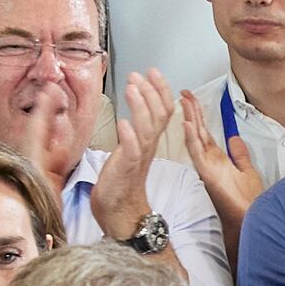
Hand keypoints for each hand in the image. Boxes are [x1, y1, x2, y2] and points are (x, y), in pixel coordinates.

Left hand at [90, 71, 176, 239]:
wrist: (121, 214)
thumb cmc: (121, 182)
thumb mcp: (129, 150)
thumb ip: (133, 131)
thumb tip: (129, 112)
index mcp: (149, 141)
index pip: (163, 110)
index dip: (160, 90)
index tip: (152, 71)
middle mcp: (147, 147)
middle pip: (160, 115)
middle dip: (151, 92)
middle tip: (139, 75)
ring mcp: (138, 158)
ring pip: (147, 129)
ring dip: (140, 106)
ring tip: (132, 88)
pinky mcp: (126, 169)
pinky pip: (131, 151)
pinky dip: (129, 136)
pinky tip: (123, 122)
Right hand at [176, 88, 267, 230]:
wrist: (250, 219)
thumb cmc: (247, 202)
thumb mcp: (247, 171)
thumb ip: (240, 155)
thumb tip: (235, 139)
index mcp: (217, 160)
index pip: (204, 133)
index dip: (197, 116)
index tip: (191, 100)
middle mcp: (209, 162)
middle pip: (197, 131)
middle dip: (190, 111)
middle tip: (183, 93)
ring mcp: (206, 168)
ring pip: (194, 138)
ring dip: (188, 119)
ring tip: (182, 101)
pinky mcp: (207, 174)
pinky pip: (197, 153)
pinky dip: (191, 138)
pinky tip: (187, 125)